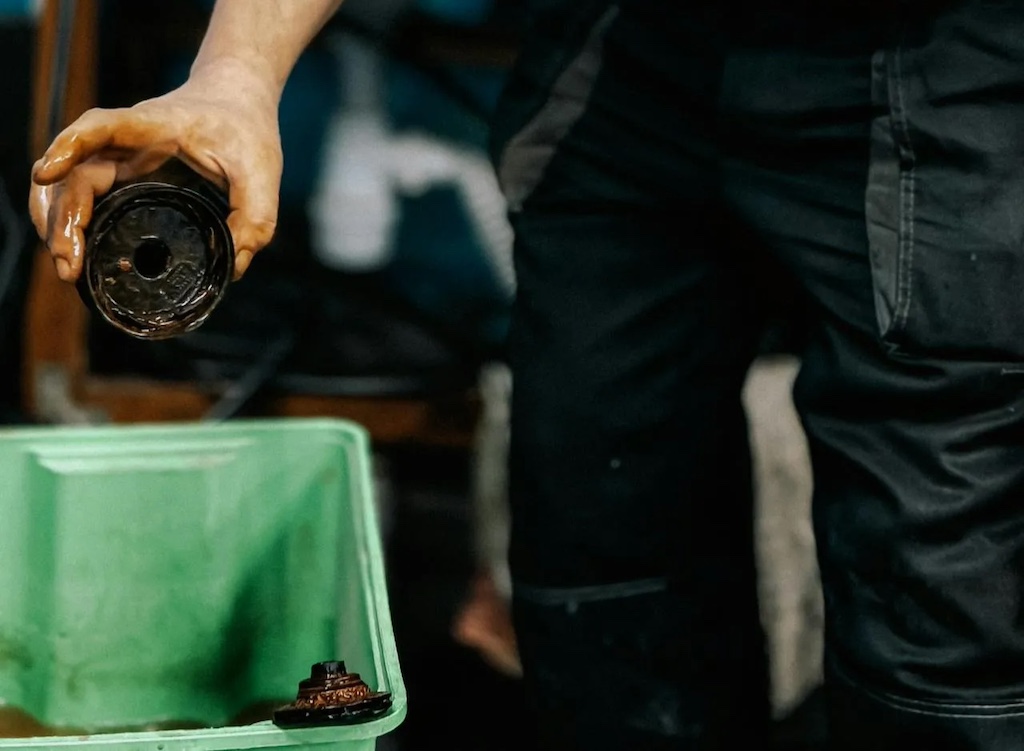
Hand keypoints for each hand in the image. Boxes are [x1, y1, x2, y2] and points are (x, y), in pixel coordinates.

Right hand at [29, 60, 282, 282]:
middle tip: (70, 265)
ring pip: (73, 187)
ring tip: (68, 267)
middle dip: (63, 218)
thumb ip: (255, 217)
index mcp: (154, 125)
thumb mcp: (261, 171)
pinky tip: (74, 251)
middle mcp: (126, 139)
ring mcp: (120, 157)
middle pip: (77, 172)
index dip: (70, 147)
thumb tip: (234, 267)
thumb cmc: (246, 129)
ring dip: (60, 224)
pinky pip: (87, 196)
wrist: (236, 100)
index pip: (101, 128)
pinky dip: (74, 221)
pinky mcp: (123, 174)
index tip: (48, 174)